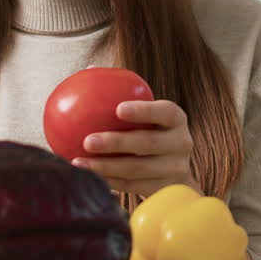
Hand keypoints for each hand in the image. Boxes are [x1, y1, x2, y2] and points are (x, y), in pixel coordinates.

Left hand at [73, 100, 198, 196]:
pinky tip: (87, 177)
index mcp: (177, 119)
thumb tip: (90, 69)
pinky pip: (131, 186)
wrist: (175, 174)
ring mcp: (175, 170)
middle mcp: (182, 143)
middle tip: (88, 140)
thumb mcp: (147, 115)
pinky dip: (108, 181)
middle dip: (117, 143)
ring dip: (105, 167)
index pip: (165, 111)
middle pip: (148, 143)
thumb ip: (122, 93)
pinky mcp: (164, 190)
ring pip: (137, 169)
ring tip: (78, 162)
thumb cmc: (151, 132)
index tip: (118, 109)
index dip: (144, 110)